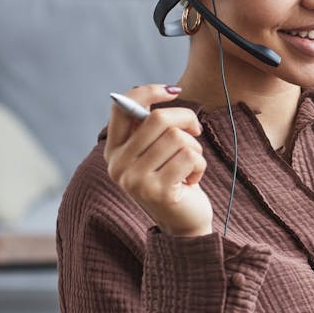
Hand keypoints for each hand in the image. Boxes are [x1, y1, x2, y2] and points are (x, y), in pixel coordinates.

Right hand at [103, 84, 211, 236]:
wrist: (183, 221)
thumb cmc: (174, 177)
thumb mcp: (157, 150)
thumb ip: (153, 126)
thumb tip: (168, 91)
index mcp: (113, 150)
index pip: (122, 107)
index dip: (148, 92)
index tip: (173, 91)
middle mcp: (118, 165)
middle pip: (157, 119)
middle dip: (186, 119)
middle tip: (196, 130)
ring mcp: (135, 180)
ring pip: (177, 138)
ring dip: (194, 148)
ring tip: (189, 164)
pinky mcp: (158, 192)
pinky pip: (190, 157)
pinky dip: (200, 165)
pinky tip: (192, 180)